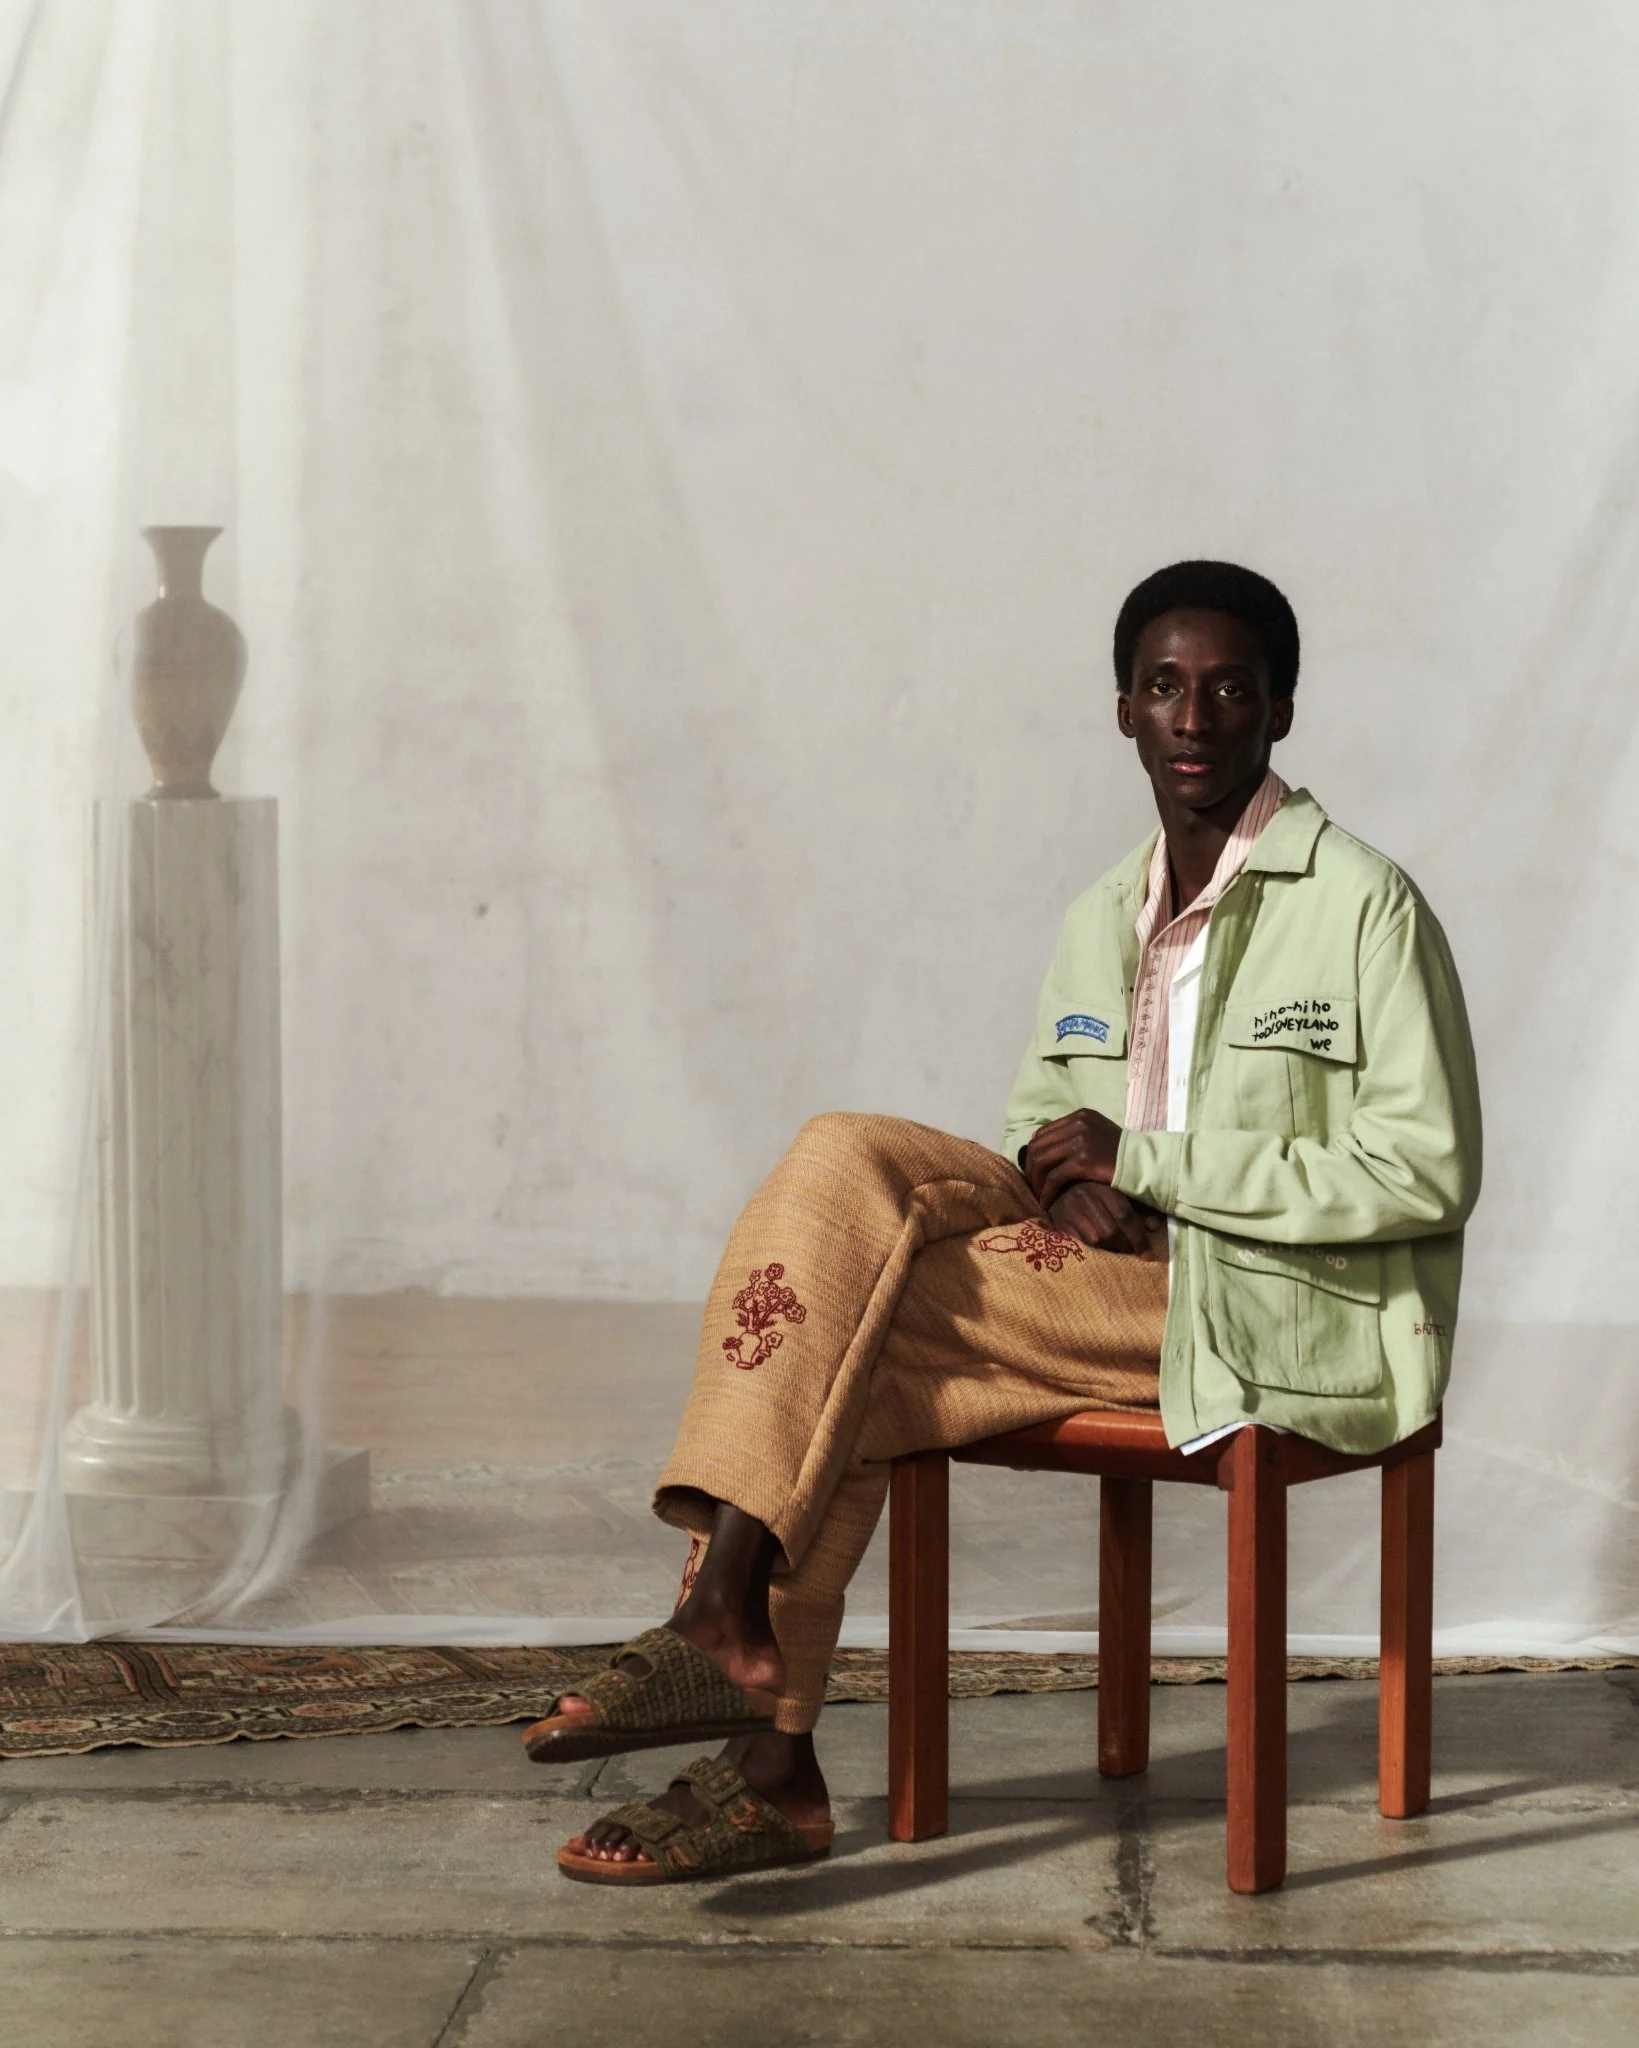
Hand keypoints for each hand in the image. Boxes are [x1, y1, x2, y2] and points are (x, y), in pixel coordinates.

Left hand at [1024, 1108, 1123, 1208]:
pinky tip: (1047, 1201)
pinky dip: (1047, 1191)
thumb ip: (1070, 1134)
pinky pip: (1054, 1177)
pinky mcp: (1083, 1160)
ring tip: (1038, 1194)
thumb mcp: (1095, 1133)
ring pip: (1042, 1161)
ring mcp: (1080, 1141)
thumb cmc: (1119, 1152)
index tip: (1033, 1169)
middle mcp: (1077, 1124)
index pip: (1043, 1132)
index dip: (1033, 1152)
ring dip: (1036, 1181)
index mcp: (1079, 1116)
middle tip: (1031, 1185)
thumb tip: (1037, 1140)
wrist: (1143, 1163)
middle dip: (1030, 1168)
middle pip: (1038, 1146)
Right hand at [1048, 1184, 1166, 1260]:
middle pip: (1110, 1231)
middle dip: (1124, 1246)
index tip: (1148, 1255)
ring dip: (1109, 1250)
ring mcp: (1070, 1209)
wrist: (1059, 1181)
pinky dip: (1091, 1250)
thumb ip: (1138, 1207)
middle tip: (1131, 1252)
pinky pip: (1078, 1243)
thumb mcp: (1117, 1190)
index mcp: (1104, 1187)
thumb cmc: (1095, 1186)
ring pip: (1094, 1239)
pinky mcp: (1058, 1221)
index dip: (1139, 1238)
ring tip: (1116, 1251)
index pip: (1125, 1216)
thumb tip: (1153, 1226)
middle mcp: (1086, 1197)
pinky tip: (1098, 1250)